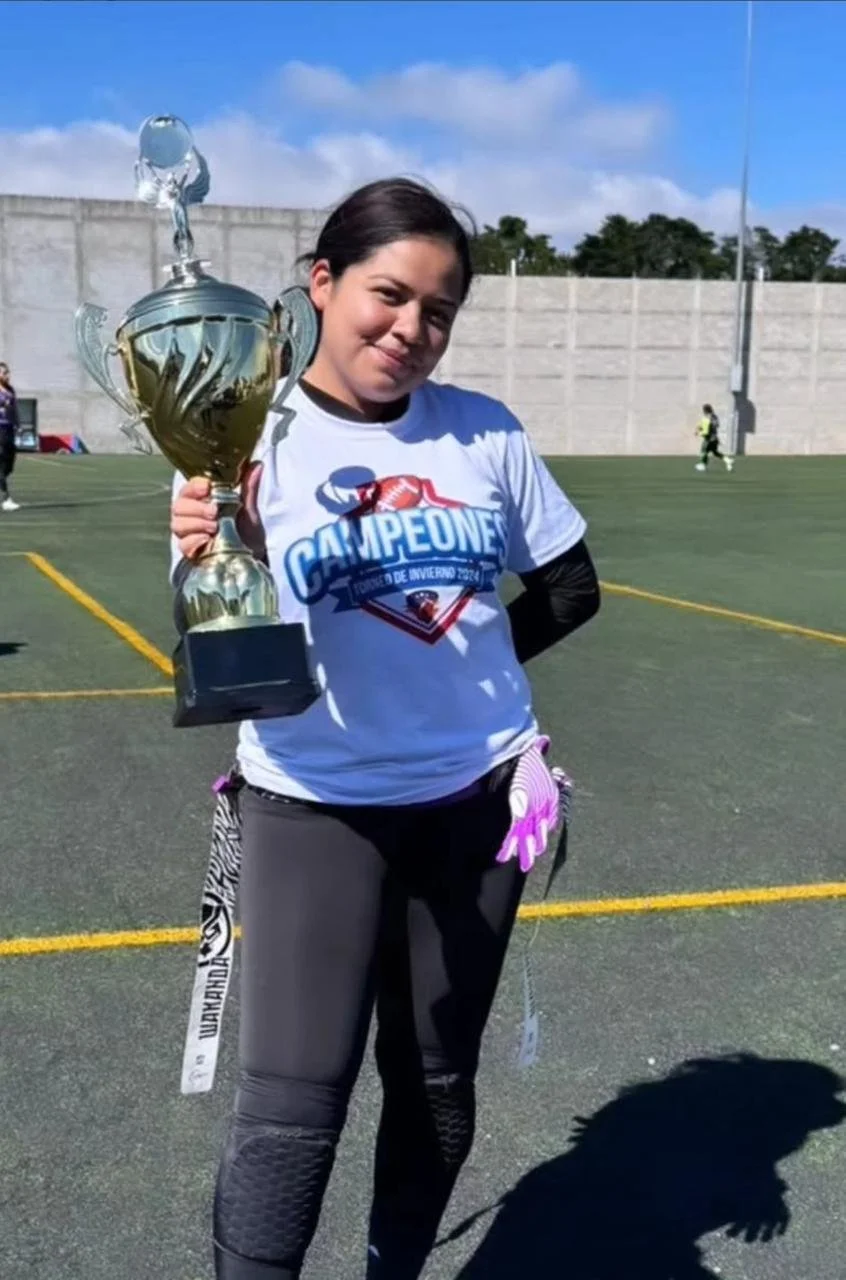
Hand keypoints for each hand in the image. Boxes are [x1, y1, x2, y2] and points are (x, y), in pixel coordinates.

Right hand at [170, 463, 264, 560]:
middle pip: (178, 506)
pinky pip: (183, 544)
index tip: (208, 487)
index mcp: (202, 501)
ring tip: (214, 527)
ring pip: (177, 524)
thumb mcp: (250, 510)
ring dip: (195, 523)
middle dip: (196, 507)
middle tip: (214, 512)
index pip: (188, 488)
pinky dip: (194, 541)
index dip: (194, 486)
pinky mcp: (191, 551)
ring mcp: (189, 534)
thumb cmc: (247, 531)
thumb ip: (249, 488)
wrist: (252, 556)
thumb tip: (257, 464)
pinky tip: (207, 540)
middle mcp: (191, 515)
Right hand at [495, 736, 571, 873]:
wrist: (518, 761)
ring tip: (523, 865)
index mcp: (549, 796)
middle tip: (533, 854)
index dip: (546, 825)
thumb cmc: (527, 756)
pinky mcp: (518, 819)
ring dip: (525, 853)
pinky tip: (502, 857)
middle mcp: (542, 809)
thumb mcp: (536, 754)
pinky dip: (506, 847)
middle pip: (540, 832)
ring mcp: (530, 816)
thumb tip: (545, 740)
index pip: (551, 817)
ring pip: (527, 839)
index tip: (543, 830)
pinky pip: (512, 837)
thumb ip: (539, 750)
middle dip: (536, 844)